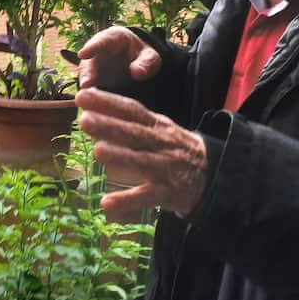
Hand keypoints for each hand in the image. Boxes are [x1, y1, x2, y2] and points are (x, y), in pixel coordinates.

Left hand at [76, 88, 207, 217]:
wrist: (215, 173)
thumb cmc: (174, 148)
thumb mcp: (157, 129)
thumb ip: (129, 121)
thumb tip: (92, 110)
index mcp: (156, 126)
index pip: (131, 110)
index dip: (108, 102)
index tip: (83, 95)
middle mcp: (161, 144)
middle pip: (135, 133)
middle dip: (110, 126)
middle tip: (85, 120)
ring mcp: (165, 168)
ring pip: (142, 161)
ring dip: (121, 157)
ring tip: (98, 151)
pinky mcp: (168, 193)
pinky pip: (147, 197)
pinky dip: (127, 201)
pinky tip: (106, 204)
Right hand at [77, 27, 160, 91]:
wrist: (135, 62)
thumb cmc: (142, 55)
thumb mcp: (150, 55)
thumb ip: (146, 61)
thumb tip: (137, 72)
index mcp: (112, 39)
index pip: (100, 41)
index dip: (91, 48)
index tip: (82, 54)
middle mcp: (97, 53)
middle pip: (88, 62)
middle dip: (86, 73)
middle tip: (86, 85)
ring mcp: (93, 68)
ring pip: (86, 77)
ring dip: (87, 87)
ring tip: (87, 98)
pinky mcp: (94, 82)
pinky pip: (91, 89)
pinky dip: (92, 96)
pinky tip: (94, 106)